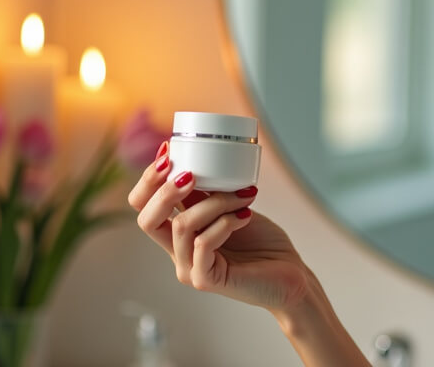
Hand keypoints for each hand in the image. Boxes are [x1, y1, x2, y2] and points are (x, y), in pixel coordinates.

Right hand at [127, 143, 308, 312]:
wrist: (290, 277)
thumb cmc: (262, 243)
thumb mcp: (230, 208)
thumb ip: (207, 194)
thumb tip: (193, 160)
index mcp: (178, 234)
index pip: (143, 207)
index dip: (149, 179)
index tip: (169, 151)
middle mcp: (178, 253)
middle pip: (145, 219)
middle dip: (164, 189)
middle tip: (191, 174)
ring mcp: (190, 269)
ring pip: (183, 225)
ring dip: (215, 202)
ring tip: (243, 195)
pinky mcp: (207, 280)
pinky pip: (203, 243)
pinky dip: (224, 223)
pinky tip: (244, 216)